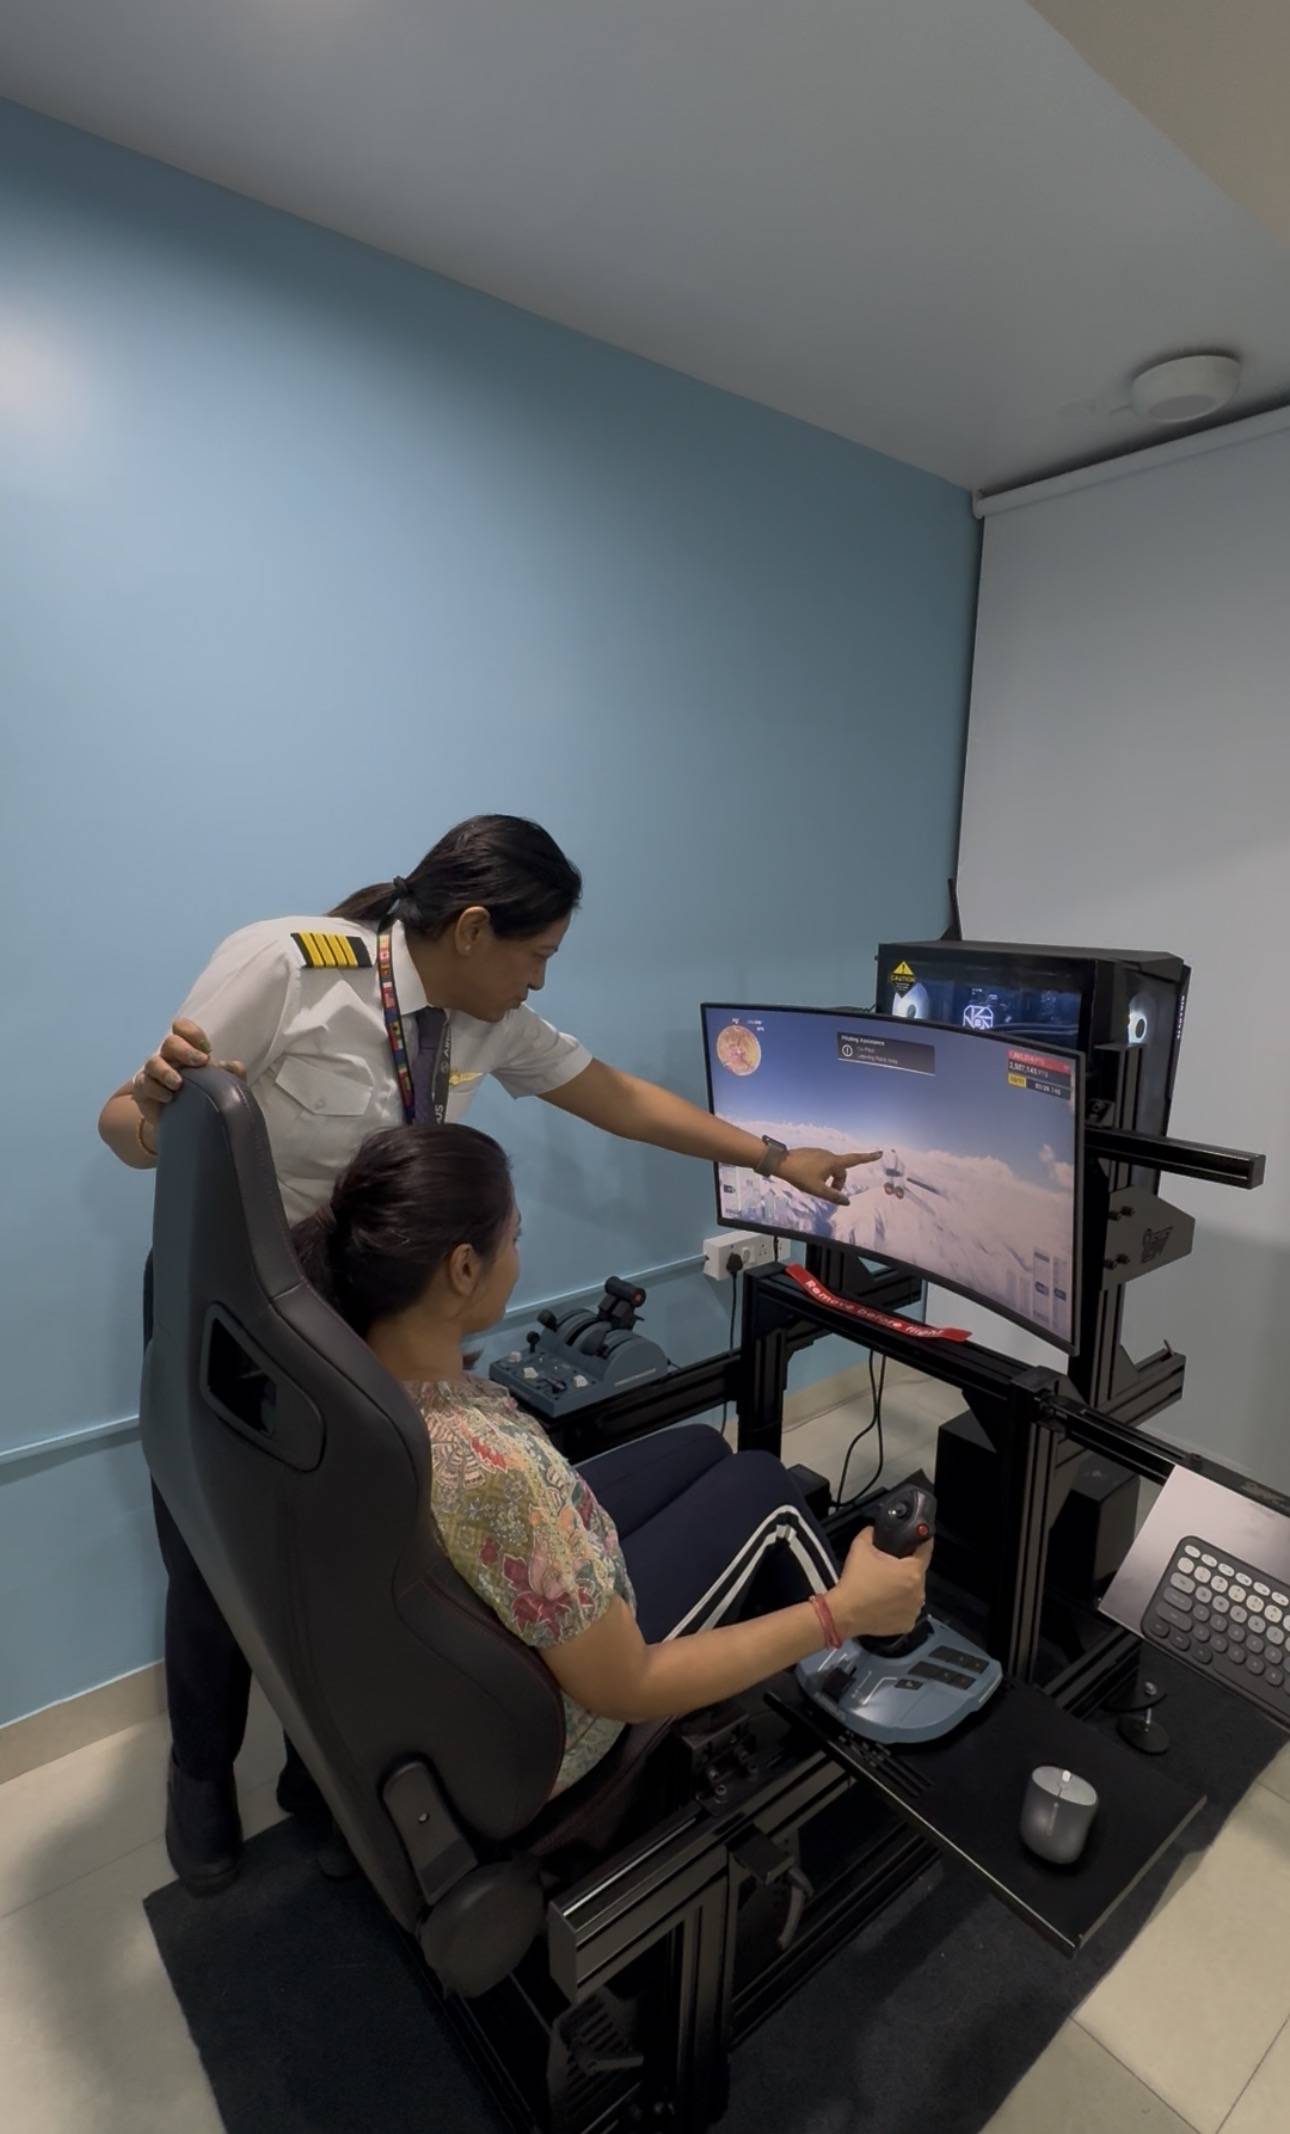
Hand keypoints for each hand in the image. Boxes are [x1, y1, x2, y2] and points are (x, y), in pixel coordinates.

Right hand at [130, 1018, 244, 1140]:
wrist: (184, 1123)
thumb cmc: (204, 1098)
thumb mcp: (222, 1087)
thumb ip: (232, 1074)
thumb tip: (231, 1066)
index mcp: (187, 1051)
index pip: (182, 1028)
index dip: (192, 1033)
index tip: (207, 1049)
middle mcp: (169, 1058)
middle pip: (170, 1042)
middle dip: (185, 1050)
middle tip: (201, 1062)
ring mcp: (154, 1073)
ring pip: (153, 1062)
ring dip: (166, 1071)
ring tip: (179, 1084)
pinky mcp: (143, 1091)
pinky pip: (144, 1083)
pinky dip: (156, 1089)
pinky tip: (169, 1098)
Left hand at [774, 1146, 880, 1205]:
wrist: (780, 1162)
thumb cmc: (800, 1175)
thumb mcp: (818, 1190)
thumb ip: (834, 1197)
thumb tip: (847, 1202)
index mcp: (833, 1162)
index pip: (855, 1160)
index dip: (868, 1158)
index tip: (879, 1153)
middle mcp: (828, 1154)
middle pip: (841, 1170)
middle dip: (838, 1182)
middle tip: (828, 1192)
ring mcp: (819, 1152)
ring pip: (830, 1167)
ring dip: (829, 1177)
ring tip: (816, 1185)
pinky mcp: (811, 1152)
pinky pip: (822, 1164)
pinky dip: (821, 1172)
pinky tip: (808, 1177)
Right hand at [830, 1528, 930, 1641]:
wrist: (844, 1612)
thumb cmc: (856, 1579)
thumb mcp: (860, 1546)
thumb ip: (871, 1533)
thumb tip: (875, 1531)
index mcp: (912, 1572)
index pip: (926, 1550)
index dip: (921, 1541)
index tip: (916, 1538)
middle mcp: (919, 1592)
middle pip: (917, 1573)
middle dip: (905, 1569)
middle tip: (887, 1568)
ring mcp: (915, 1611)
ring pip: (912, 1592)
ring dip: (903, 1588)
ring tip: (884, 1588)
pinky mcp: (908, 1625)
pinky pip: (907, 1610)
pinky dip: (899, 1606)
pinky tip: (884, 1604)